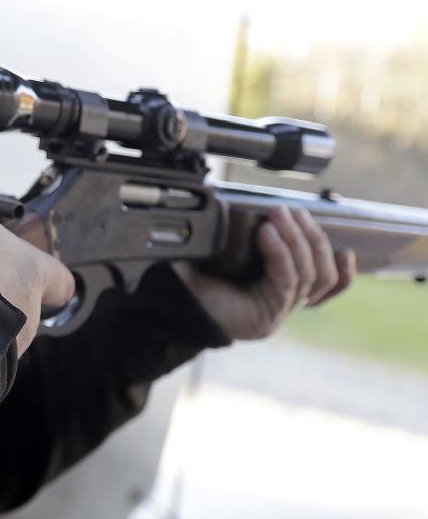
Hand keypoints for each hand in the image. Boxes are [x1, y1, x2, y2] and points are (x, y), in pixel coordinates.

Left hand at [178, 205, 357, 339]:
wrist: (174, 305)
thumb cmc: (197, 277)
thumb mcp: (226, 252)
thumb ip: (246, 235)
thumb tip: (253, 204)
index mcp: (282, 289)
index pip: (328, 284)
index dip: (343, 267)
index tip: (344, 243)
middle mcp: (286, 302)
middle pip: (323, 273)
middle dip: (312, 236)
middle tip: (291, 209)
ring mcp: (279, 310)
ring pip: (311, 275)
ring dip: (298, 239)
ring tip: (278, 214)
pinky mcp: (268, 314)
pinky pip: (286, 280)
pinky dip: (280, 253)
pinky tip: (266, 233)